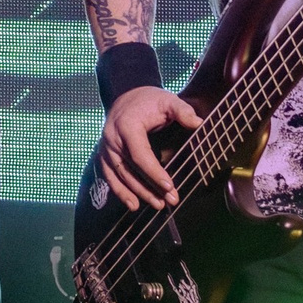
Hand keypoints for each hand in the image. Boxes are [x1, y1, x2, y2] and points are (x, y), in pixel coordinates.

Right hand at [97, 86, 202, 210]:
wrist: (126, 97)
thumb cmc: (148, 100)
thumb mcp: (167, 100)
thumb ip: (182, 110)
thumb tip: (198, 122)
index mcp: (127, 126)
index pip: (140, 154)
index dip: (154, 172)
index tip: (169, 186)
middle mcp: (112, 139)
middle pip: (131, 169)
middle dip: (150, 187)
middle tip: (169, 200)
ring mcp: (106, 149)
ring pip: (120, 176)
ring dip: (138, 193)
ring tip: (158, 205)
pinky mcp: (105, 156)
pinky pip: (110, 177)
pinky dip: (120, 192)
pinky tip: (133, 205)